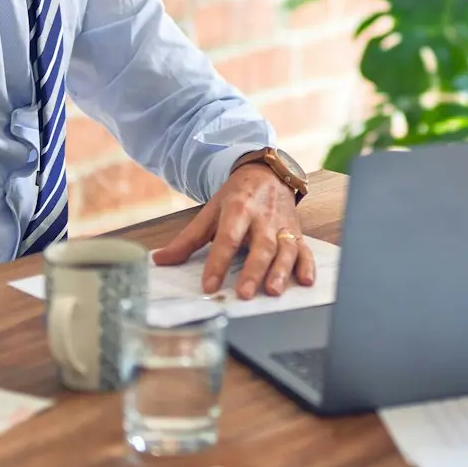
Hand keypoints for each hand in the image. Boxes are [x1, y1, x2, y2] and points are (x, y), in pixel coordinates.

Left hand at [152, 164, 314, 299]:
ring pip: (285, 249)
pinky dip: (307, 265)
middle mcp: (263, 218)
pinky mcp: (297, 232)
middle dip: (253, 270)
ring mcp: (283, 226)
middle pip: (260, 245)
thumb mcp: (211, 211)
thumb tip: (160, 260)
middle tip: (244, 293)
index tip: (209, 286)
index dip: (218, 262)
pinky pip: (305, 250)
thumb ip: (188, 239)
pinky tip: (306, 281)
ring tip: (273, 291)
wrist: (268, 173)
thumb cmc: (238, 196)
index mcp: (238, 209)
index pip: (227, 238)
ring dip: (281, 270)